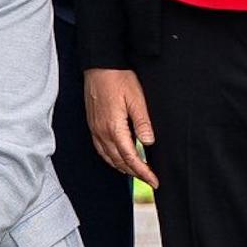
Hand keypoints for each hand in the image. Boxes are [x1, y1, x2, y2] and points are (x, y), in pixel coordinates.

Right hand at [82, 68, 158, 187]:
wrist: (98, 66)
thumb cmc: (118, 79)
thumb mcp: (136, 99)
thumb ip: (142, 122)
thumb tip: (149, 143)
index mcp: (114, 128)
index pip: (130, 158)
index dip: (143, 172)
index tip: (154, 181)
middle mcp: (102, 132)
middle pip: (119, 161)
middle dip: (135, 173)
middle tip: (150, 179)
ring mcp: (95, 129)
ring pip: (108, 157)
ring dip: (123, 168)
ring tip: (137, 173)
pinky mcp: (92, 125)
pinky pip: (100, 149)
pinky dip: (111, 159)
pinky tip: (118, 158)